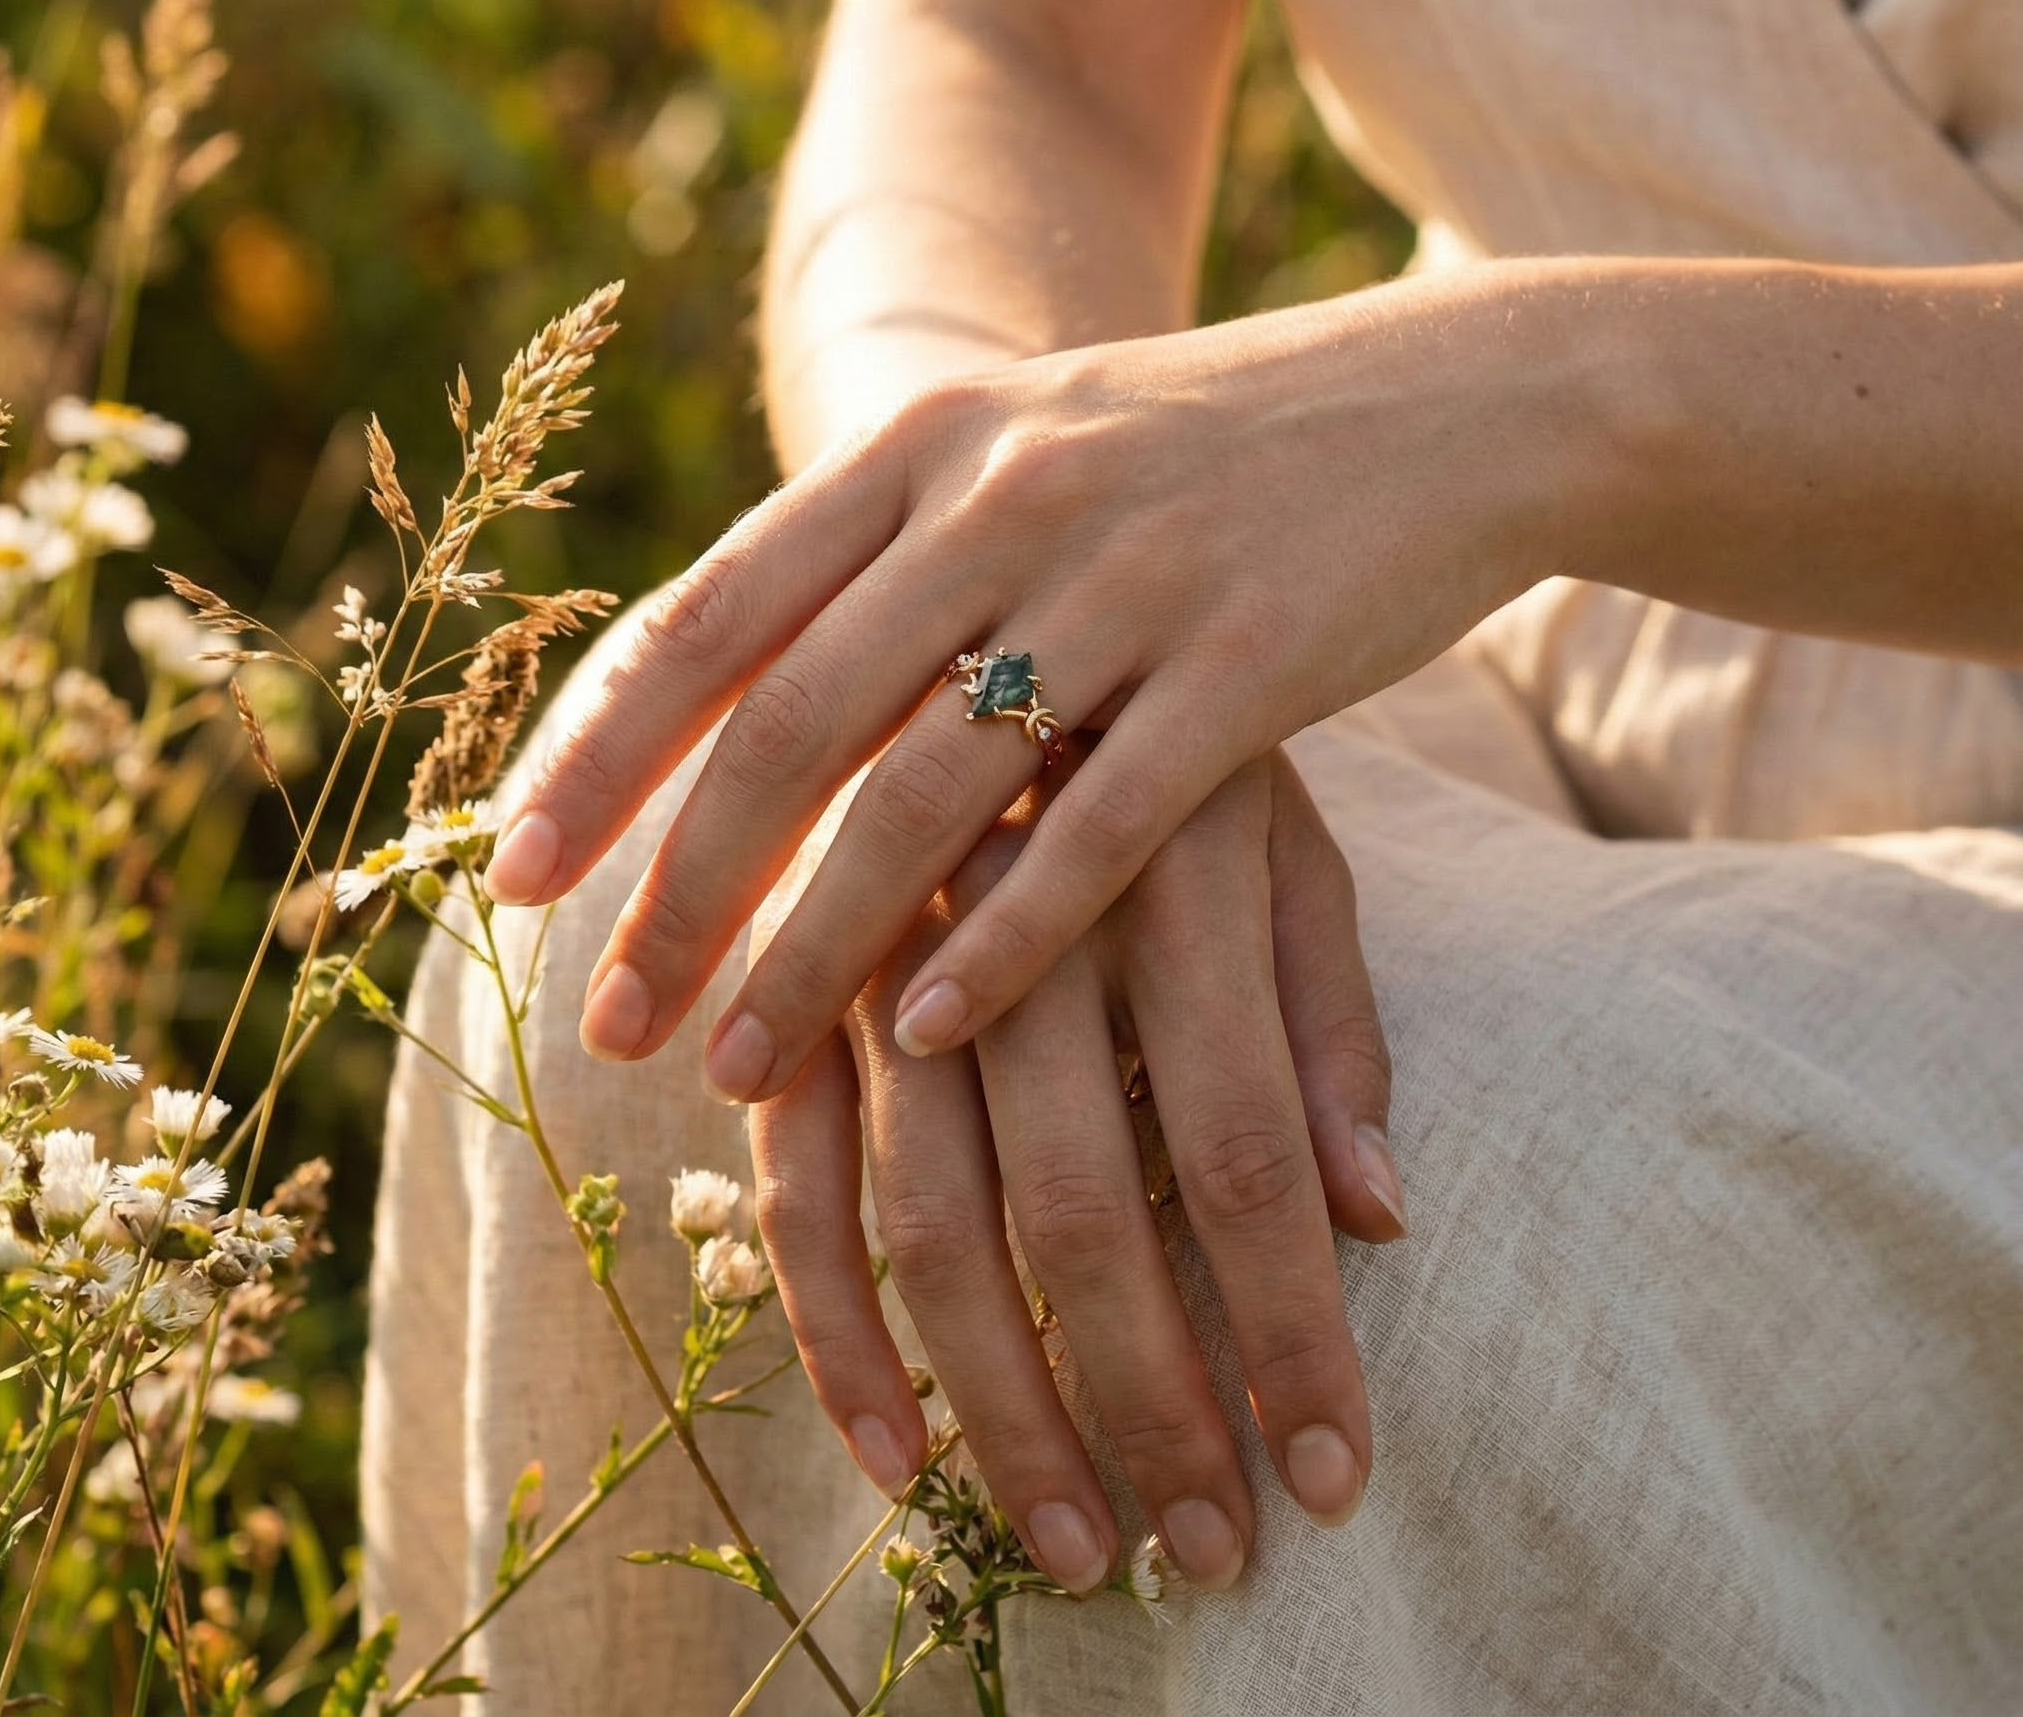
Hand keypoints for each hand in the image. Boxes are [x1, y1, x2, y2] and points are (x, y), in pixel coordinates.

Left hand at [483, 267, 1562, 1095]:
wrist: (1453, 400)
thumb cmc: (1208, 452)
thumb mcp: (1031, 450)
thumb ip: (892, 548)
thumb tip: (743, 681)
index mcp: (930, 445)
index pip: (717, 612)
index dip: (603, 751)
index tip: (511, 874)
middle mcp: (1006, 499)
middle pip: (793, 720)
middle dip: (680, 885)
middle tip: (603, 1023)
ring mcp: (1128, 578)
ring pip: (923, 791)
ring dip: (811, 945)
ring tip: (727, 1068)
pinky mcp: (1249, 664)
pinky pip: (1097, 827)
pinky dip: (1002, 939)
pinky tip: (924, 1037)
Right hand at [749, 749, 1404, 1593]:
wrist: (976, 613)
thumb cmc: (1164, 752)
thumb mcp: (1284, 842)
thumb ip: (1326, 1016)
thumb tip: (1379, 1216)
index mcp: (1165, 878)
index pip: (1243, 1146)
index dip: (1288, 1328)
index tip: (1330, 1482)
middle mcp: (1016, 925)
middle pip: (1084, 1207)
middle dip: (1152, 1402)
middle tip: (1207, 1555)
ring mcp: (882, 959)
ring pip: (932, 1221)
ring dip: (1001, 1405)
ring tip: (1074, 1548)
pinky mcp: (788, 995)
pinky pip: (794, 1190)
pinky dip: (837, 1332)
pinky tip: (897, 1455)